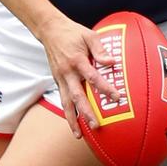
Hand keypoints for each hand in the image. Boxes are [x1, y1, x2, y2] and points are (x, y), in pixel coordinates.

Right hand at [41, 16, 120, 138]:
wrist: (50, 30)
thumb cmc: (72, 32)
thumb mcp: (89, 35)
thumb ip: (100, 49)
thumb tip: (112, 62)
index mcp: (77, 60)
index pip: (93, 76)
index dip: (104, 87)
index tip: (116, 97)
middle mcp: (67, 72)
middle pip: (77, 96)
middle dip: (86, 112)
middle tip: (96, 125)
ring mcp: (60, 78)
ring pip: (66, 103)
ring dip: (72, 119)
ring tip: (78, 135)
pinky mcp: (57, 81)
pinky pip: (63, 99)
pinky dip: (68, 113)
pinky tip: (73, 123)